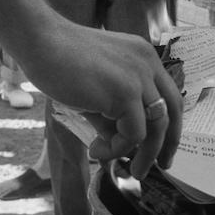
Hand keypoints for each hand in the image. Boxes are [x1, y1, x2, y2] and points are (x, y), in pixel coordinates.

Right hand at [17, 19, 181, 179]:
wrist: (41, 42)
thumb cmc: (60, 62)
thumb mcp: (96, 89)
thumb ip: (112, 113)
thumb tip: (119, 144)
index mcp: (144, 58)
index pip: (169, 94)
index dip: (170, 124)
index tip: (163, 148)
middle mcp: (148, 64)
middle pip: (173, 110)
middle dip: (168, 143)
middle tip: (159, 167)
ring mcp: (139, 77)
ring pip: (157, 127)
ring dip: (144, 155)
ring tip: (130, 171)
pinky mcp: (125, 93)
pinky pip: (133, 135)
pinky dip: (117, 149)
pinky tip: (95, 149)